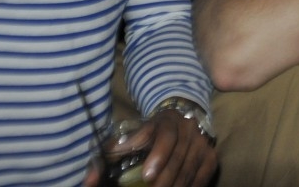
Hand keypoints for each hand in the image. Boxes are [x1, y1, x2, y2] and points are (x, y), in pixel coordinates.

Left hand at [84, 112, 216, 186]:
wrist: (180, 119)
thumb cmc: (148, 134)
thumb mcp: (127, 137)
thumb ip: (108, 155)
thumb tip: (88, 181)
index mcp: (164, 121)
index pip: (164, 135)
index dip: (158, 155)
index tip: (147, 175)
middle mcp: (186, 128)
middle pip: (178, 158)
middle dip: (164, 179)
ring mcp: (200, 142)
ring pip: (189, 170)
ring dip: (175, 185)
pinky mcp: (210, 156)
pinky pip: (202, 176)